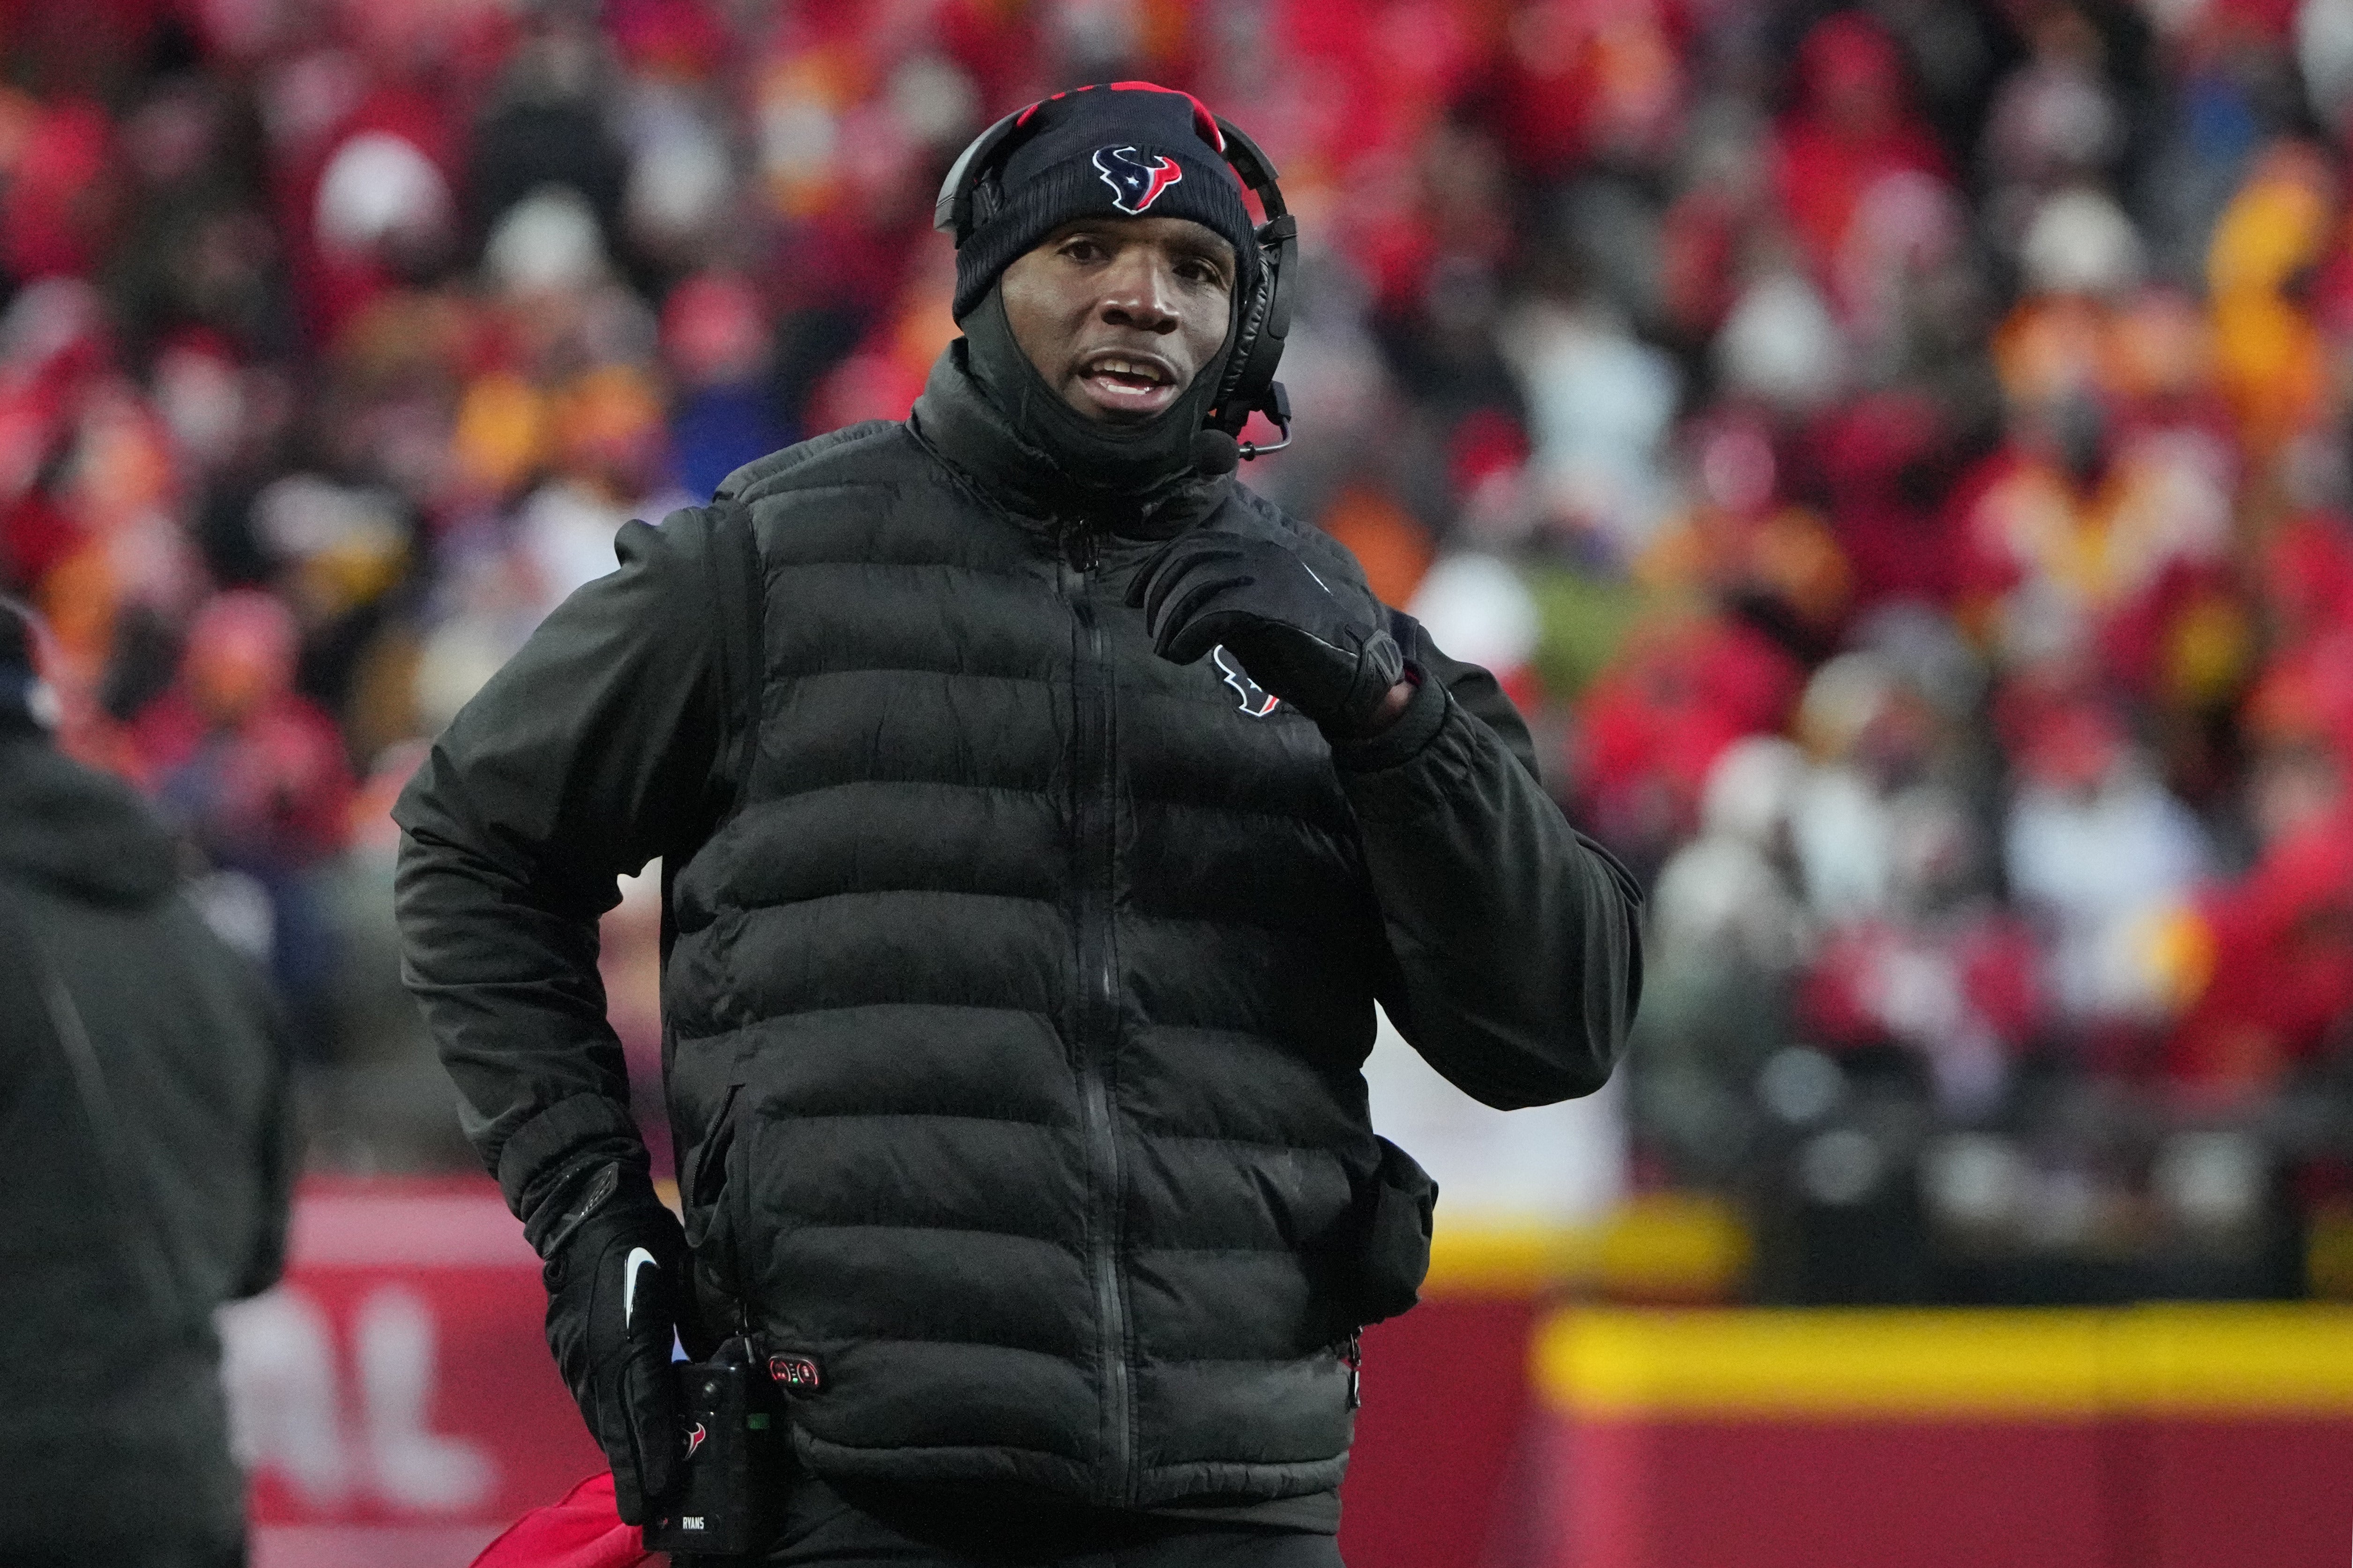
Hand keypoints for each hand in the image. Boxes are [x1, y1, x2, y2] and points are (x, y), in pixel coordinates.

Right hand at [535, 1163, 685, 1523]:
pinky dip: (603, 1422)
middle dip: (631, 1469)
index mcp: (632, 1333)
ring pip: (599, 1413)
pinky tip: (616, 1441)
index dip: (654, 1446)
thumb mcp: (683, 1277)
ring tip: (636, 1488)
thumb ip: (698, 1324)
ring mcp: (576, 1351)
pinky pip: (587, 1395)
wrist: (587, 1210)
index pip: (645, 1403)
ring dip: (617, 1450)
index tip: (664, 1483)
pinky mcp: (566, 1346)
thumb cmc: (646, 1238)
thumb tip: (722, 1360)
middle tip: (644, 1513)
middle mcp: (597, 1351)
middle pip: (616, 1423)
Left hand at [1127, 532, 1405, 735]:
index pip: (1192, 546)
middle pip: (1187, 560)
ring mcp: (1271, 577)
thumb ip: (1223, 603)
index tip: (1135, 599)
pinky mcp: (1275, 605)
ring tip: (1167, 648)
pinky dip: (1187, 634)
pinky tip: (1182, 655)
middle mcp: (1264, 556)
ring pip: (1196, 583)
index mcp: (1258, 554)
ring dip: (1170, 619)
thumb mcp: (1253, 619)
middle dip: (1159, 596)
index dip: (1156, 571)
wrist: (1356, 677)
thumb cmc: (1302, 654)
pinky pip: (1214, 610)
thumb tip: (1176, 606)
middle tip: (1155, 633)